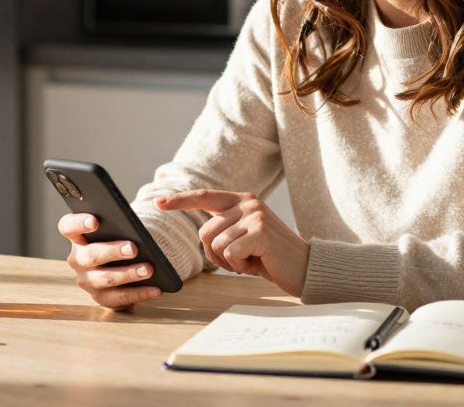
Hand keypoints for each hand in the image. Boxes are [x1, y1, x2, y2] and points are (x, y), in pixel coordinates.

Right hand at [58, 213, 161, 309]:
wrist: (127, 263)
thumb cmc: (122, 238)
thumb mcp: (120, 226)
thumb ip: (126, 219)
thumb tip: (151, 210)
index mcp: (77, 236)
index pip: (68, 226)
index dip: (78, 223)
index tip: (95, 221)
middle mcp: (78, 259)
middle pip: (89, 255)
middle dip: (112, 252)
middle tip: (132, 248)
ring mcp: (87, 280)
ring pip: (105, 278)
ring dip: (128, 274)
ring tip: (148, 269)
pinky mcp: (101, 298)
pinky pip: (120, 297)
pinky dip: (139, 293)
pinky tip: (156, 289)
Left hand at [157, 190, 309, 296]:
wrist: (305, 267)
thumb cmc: (270, 256)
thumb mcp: (245, 237)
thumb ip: (226, 228)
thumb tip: (202, 233)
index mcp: (242, 200)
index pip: (205, 196)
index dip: (180, 200)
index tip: (159, 203)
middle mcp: (248, 203)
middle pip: (204, 231)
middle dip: (215, 254)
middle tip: (240, 259)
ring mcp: (255, 216)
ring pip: (216, 245)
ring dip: (229, 262)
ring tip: (252, 260)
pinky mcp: (260, 233)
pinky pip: (229, 254)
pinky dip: (239, 267)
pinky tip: (258, 264)